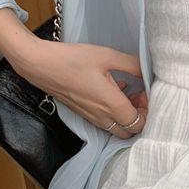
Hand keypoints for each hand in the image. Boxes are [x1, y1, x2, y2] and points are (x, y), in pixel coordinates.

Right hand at [16, 38, 147, 138]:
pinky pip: (104, 122)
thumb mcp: (107, 56)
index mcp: (111, 105)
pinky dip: (112, 113)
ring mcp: (91, 118)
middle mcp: (102, 117)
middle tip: (138, 95)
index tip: (144, 92)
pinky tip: (111, 91)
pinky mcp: (82, 114)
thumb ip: (132, 65)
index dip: (147, 111)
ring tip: (126, 92)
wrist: (40, 65)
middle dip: (139, 117)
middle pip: (129, 132)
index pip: (139, 123)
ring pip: (116, 129)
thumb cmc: (72, 59)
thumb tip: (149, 70)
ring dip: (125, 116)